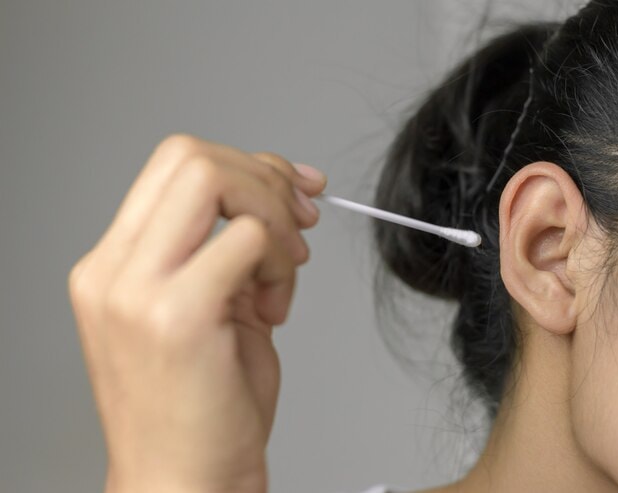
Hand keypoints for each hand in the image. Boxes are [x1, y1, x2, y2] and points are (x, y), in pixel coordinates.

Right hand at [67, 134, 326, 492]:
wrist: (185, 484)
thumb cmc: (201, 408)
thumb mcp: (207, 310)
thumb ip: (229, 246)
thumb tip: (277, 188)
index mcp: (114, 264)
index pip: (175, 165)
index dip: (246, 164)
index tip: (294, 188)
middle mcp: (113, 269)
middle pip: (192, 156)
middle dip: (265, 178)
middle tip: (300, 221)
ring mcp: (136, 289)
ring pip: (216, 180)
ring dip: (274, 217)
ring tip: (284, 273)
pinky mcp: (176, 314)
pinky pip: (248, 238)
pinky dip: (280, 263)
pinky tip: (275, 309)